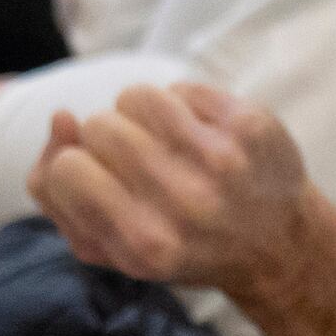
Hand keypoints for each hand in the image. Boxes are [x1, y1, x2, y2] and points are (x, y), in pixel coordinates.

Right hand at [27, 81, 317, 297]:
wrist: (277, 246)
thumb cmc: (180, 245)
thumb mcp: (110, 248)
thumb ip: (58, 195)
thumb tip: (61, 117)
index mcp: (146, 244)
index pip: (66, 171)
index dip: (72, 168)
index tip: (96, 181)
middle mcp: (185, 202)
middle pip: (98, 127)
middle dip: (105, 140)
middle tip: (135, 164)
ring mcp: (221, 159)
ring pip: (135, 97)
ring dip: (137, 115)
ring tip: (160, 143)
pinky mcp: (248, 125)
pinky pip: (180, 87)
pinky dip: (178, 106)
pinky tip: (195, 134)